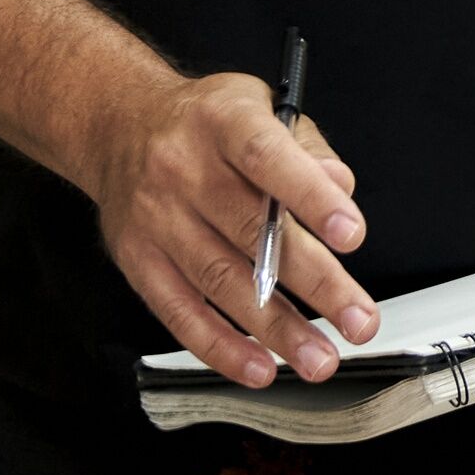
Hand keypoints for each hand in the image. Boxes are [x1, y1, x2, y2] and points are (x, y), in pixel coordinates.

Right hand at [88, 69, 373, 384]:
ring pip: (220, 280)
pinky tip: (259, 366)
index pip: (266, 157)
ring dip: (276, 328)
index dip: (310, 197)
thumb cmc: (203, 123)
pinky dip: (220, 347)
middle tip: (358, 320)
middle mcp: (182, 168)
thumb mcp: (258, 107)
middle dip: (314, 283)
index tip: (351, 235)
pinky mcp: (137, 259)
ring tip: (320, 358)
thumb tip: (340, 188)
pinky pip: (179, 311)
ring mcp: (156, 217)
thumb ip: (306, 147)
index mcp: (220, 120)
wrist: (116, 126)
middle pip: (251, 232)